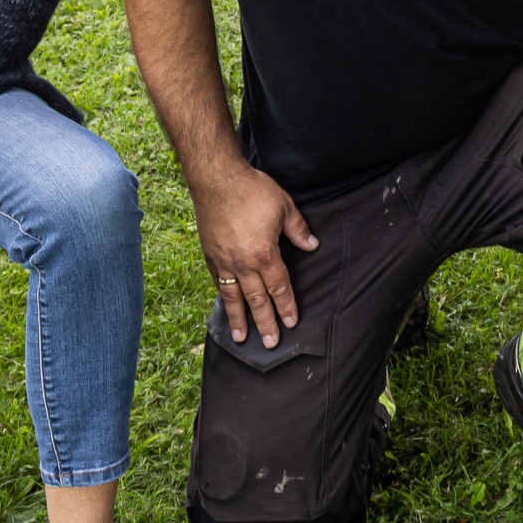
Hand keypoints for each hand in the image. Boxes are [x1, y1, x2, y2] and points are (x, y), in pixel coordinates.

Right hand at [191, 163, 319, 346]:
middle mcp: (242, 263)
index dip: (286, 306)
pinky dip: (223, 296)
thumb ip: (298, 229)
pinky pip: (217, 281)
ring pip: (233, 296)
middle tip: (270, 343)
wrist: (217, 179)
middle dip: (265, 323)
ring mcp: (223, 260)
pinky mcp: (209, 253)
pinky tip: (226, 305)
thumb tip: (313, 245)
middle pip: (257, 299)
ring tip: (241, 338)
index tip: (291, 323)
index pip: (279, 287)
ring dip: (239, 319)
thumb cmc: (253, 190)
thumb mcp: (284, 206)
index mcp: (265, 253)